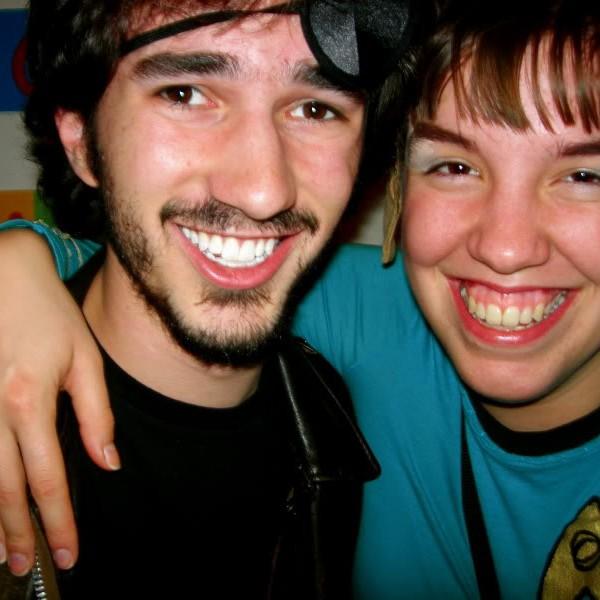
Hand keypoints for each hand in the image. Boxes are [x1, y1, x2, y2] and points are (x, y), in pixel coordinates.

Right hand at [0, 229, 117, 574]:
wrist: (3, 274)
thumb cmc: (49, 315)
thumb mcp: (85, 358)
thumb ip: (96, 414)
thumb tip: (108, 463)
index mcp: (28, 401)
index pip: (49, 477)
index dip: (59, 519)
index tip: (70, 551)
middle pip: (3, 488)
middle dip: (19, 532)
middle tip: (28, 567)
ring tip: (0, 553)